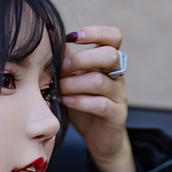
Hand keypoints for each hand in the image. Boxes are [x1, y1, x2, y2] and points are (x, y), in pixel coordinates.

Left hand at [60, 26, 135, 171]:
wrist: (99, 139)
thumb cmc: (84, 106)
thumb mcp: (73, 81)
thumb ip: (67, 62)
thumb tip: (53, 40)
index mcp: (108, 63)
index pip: (113, 37)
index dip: (95, 32)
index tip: (72, 37)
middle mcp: (117, 76)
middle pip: (110, 55)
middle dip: (81, 59)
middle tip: (62, 67)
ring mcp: (119, 96)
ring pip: (101, 81)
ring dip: (75, 82)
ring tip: (60, 88)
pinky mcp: (116, 115)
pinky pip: (100, 104)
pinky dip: (80, 101)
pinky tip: (66, 101)